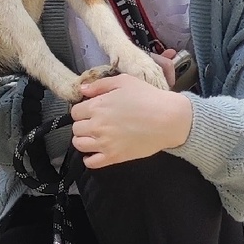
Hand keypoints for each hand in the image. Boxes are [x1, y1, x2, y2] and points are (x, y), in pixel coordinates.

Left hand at [71, 72, 192, 169]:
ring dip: (84, 140)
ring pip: (79, 144)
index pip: (75, 111)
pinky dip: (89, 158)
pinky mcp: (114, 157)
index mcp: (97, 106)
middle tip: (95, 122)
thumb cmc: (148, 97)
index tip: (91, 110)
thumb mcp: (124, 81)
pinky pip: (91, 163)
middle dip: (83, 124)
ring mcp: (104, 143)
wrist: (168, 119)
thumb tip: (82, 89)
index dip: (82, 110)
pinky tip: (96, 152)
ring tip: (94, 136)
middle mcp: (96, 126)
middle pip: (76, 128)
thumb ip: (100, 84)